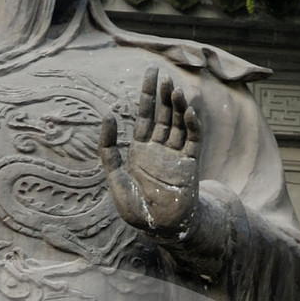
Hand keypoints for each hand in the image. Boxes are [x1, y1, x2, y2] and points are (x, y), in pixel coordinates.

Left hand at [99, 65, 201, 238]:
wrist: (158, 228)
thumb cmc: (135, 208)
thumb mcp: (114, 178)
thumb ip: (108, 149)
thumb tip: (107, 116)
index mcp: (140, 149)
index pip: (145, 114)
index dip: (148, 93)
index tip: (152, 72)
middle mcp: (159, 148)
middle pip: (163, 114)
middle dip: (164, 94)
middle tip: (163, 75)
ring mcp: (175, 154)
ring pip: (178, 123)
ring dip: (178, 106)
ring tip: (176, 89)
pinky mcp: (189, 163)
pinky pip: (192, 139)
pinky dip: (191, 124)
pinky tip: (187, 110)